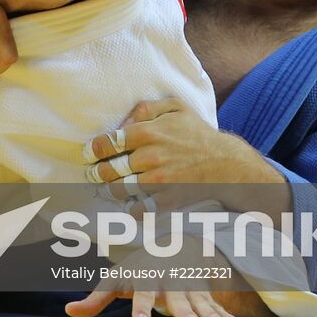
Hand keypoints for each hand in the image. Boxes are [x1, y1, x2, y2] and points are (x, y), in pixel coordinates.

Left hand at [65, 285, 243, 316]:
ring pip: (199, 302)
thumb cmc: (138, 268)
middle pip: (176, 299)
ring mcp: (188, 288)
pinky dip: (225, 315)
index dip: (141, 309)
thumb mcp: (114, 279)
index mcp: (145, 279)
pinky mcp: (203, 293)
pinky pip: (215, 305)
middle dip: (183, 312)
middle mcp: (169, 283)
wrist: (172, 244)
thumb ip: (94, 299)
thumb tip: (68, 311)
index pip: (142, 296)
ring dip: (208, 314)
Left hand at [82, 99, 283, 203]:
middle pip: (109, 169)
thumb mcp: (176, 108)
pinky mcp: (168, 198)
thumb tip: (124, 120)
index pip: (108, 143)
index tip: (88, 154)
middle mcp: (150, 156)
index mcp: (148, 132)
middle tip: (93, 173)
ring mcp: (158, 180)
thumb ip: (147, 108)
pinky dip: (131, 209)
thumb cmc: (198, 133)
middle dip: (97, 172)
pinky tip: (130, 204)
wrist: (227, 163)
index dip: (93, 150)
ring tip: (109, 188)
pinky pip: (139, 209)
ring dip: (111, 190)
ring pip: (120, 190)